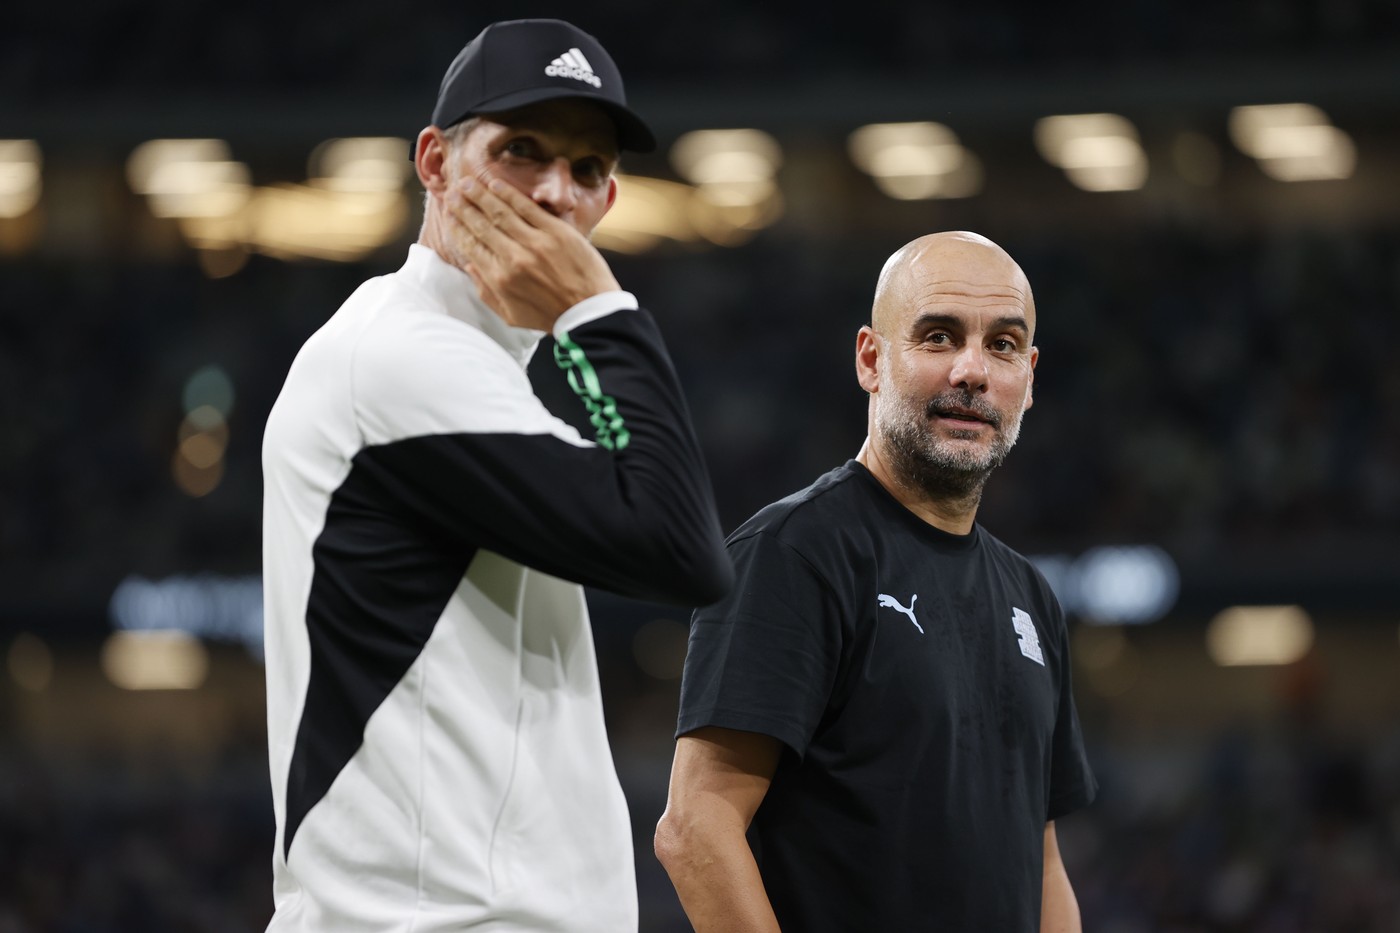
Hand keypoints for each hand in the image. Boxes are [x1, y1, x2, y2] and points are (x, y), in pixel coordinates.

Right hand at [444, 177, 620, 330]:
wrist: (589, 311)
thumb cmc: (549, 316)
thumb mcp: (510, 315)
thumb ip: (486, 292)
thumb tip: (469, 266)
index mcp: (500, 279)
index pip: (471, 246)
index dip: (457, 228)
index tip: (449, 215)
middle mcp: (514, 258)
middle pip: (481, 225)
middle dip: (463, 207)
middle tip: (452, 194)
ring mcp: (535, 242)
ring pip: (500, 212)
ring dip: (481, 195)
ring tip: (468, 184)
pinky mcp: (556, 232)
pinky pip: (527, 208)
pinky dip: (508, 194)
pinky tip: (495, 184)